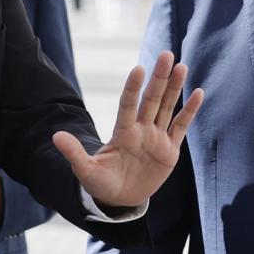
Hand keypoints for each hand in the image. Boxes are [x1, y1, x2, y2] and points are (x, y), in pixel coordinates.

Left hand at [52, 51, 203, 207]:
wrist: (120, 199)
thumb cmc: (101, 183)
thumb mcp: (86, 171)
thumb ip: (74, 153)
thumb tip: (56, 136)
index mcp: (122, 133)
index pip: (128, 105)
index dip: (133, 89)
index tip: (138, 69)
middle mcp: (140, 130)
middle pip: (151, 100)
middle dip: (158, 78)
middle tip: (166, 54)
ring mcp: (156, 138)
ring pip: (167, 107)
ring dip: (174, 88)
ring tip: (181, 66)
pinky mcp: (170, 150)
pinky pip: (181, 126)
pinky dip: (190, 111)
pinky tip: (198, 92)